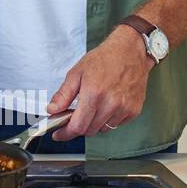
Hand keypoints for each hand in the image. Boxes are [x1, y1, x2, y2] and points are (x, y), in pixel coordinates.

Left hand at [47, 25, 153, 139]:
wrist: (130, 52)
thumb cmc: (104, 59)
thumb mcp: (76, 73)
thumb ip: (63, 94)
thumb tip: (52, 110)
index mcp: (94, 94)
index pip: (77, 126)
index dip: (65, 133)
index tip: (59, 135)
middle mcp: (111, 104)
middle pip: (89, 130)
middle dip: (77, 127)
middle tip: (72, 116)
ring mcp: (124, 109)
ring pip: (102, 129)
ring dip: (93, 124)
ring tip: (91, 106)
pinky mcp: (134, 111)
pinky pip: (116, 125)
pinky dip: (107, 120)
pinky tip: (105, 106)